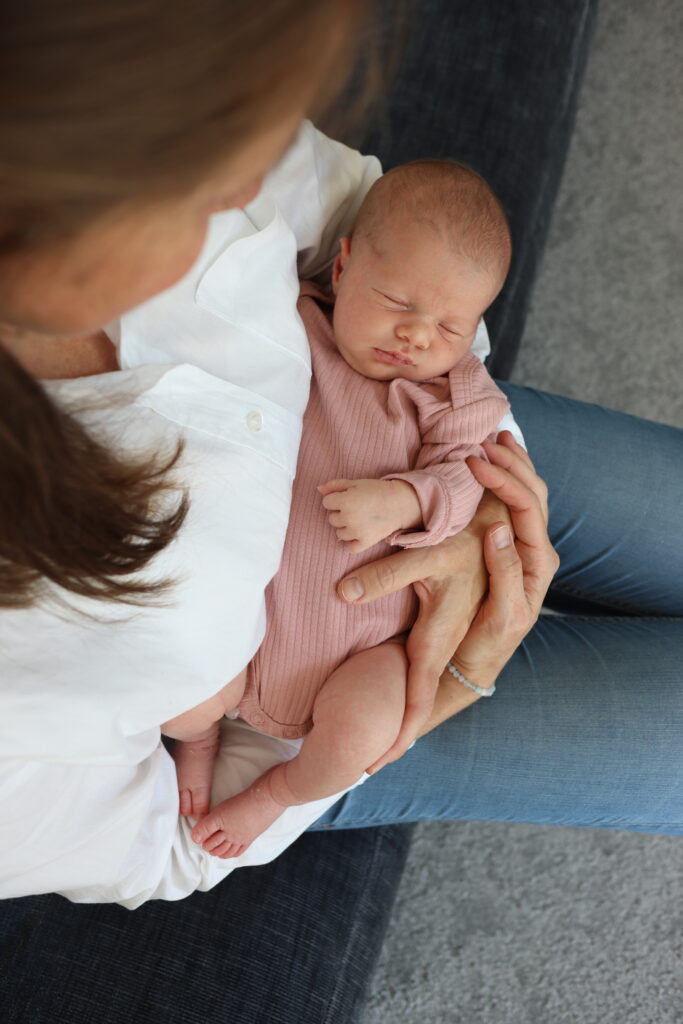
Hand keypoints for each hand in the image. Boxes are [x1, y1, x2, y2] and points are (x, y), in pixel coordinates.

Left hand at [318, 477, 420, 553]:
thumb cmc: (376, 491)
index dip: (336, 499)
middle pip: (332, 519)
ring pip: (339, 533)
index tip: (349, 497)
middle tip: (357, 508)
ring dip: (346, 527)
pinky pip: (350, 547)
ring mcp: (357, 532)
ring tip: (360, 519)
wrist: (400, 503)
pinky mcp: (366, 542)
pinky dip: (353, 542)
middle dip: (341, 513)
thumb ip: (335, 485)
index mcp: (345, 500)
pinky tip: (360, 534)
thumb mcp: (355, 483)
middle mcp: (349, 517)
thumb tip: (318, 489)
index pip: (326, 503)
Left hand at [335, 482, 511, 772]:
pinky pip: (422, 665)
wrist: (494, 528)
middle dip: (397, 735)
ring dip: (403, 714)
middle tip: (368, 765)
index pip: (418, 698)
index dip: (399, 733)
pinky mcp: (442, 624)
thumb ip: (384, 576)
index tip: (375, 764)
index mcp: (438, 638)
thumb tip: (343, 594)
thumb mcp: (425, 558)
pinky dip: (408, 688)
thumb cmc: (462, 543)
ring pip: (421, 686)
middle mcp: (443, 644)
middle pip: (418, 702)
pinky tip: (395, 691)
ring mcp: (445, 637)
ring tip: (379, 742)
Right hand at [444, 431, 559, 687]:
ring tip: (496, 439)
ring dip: (514, 465)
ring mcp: (527, 549)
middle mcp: (539, 552)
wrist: (475, 663)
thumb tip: (498, 529)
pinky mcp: (512, 550)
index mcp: (538, 564)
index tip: (475, 461)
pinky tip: (500, 462)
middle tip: (483, 440)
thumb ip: (505, 573)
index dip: (502, 480)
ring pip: (528, 494)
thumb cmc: (487, 644)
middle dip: (510, 463)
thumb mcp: (501, 615)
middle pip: (532, 494)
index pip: (526, 508)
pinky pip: (517, 505)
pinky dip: (510, 479)